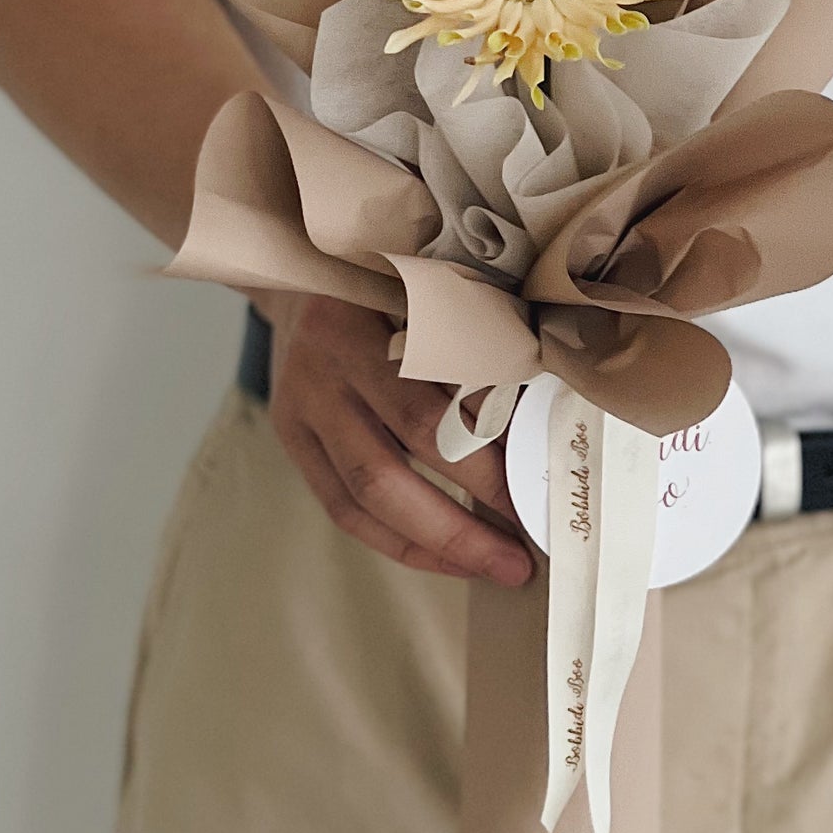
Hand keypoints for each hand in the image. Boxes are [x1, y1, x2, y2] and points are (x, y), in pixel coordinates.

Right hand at [259, 293, 533, 586]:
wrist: (307, 267)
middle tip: (520, 558)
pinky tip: (444, 556)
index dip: (484, 460)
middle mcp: (322, 367)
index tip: (539, 492)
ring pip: (363, 497)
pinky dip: (397, 540)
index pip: (427, 409)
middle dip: (461, 523)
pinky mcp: (290, 435)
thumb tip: (543, 428)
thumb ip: (475, 345)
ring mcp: (299, 404)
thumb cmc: (395, 282)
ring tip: (492, 565)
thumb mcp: (433, 291)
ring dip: (434, 542)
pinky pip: (342, 508)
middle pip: (389, 466)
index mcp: (363, 323)